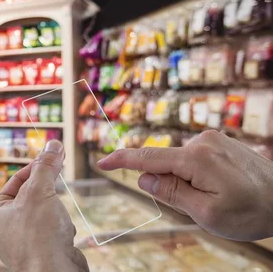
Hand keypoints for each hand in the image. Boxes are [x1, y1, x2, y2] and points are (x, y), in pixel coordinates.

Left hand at [0, 140, 87, 271]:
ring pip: (46, 211)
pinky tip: (62, 236)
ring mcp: (22, 240)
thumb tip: (53, 144)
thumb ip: (45, 166)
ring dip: (56, 211)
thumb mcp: (40, 191)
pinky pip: (53, 228)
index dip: (36, 166)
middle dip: (48, 193)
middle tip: (57, 183)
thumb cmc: (38, 235)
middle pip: (31, 195)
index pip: (16, 179)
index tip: (54, 154)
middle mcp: (4, 227)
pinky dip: (62, 228)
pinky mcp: (41, 249)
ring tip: (56, 222)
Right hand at [97, 130, 272, 241]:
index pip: (147, 157)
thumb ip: (171, 193)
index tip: (101, 162)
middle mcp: (202, 141)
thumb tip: (142, 178)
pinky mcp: (221, 142)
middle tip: (200, 207)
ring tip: (219, 199)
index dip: (122, 161)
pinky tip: (222, 189)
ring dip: (186, 181)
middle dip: (169, 184)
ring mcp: (214, 140)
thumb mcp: (207, 213)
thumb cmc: (253, 211)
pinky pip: (195, 159)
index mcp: (196, 158)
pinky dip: (196, 175)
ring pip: (180, 162)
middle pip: (165, 163)